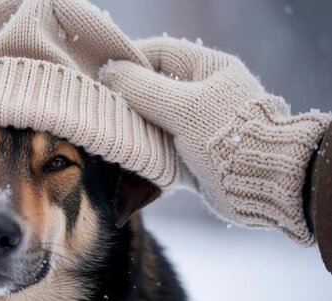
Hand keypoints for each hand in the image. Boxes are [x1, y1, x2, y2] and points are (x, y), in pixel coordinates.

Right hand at [100, 37, 330, 243]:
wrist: (263, 184)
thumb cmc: (227, 138)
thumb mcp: (184, 107)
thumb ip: (144, 88)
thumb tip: (110, 72)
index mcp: (209, 68)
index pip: (160, 52)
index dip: (129, 59)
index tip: (101, 74)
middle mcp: (204, 91)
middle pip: (155, 84)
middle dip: (128, 94)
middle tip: (103, 104)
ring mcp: (199, 122)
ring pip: (155, 115)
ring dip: (134, 123)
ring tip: (112, 128)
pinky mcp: (195, 150)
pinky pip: (161, 141)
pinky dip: (145, 145)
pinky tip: (129, 150)